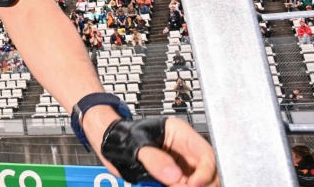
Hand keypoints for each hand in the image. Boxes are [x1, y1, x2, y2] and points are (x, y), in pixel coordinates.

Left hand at [85, 108, 217, 186]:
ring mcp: (180, 162)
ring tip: (170, 186)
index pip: (205, 154)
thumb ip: (154, 160)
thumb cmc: (119, 135)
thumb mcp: (135, 146)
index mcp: (178, 132)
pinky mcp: (174, 175)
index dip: (205, 173)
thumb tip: (176, 177)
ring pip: (199, 181)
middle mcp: (184, 148)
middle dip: (201, 184)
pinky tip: (167, 186)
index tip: (194, 185)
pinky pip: (185, 185)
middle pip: (207, 171)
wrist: (106, 141)